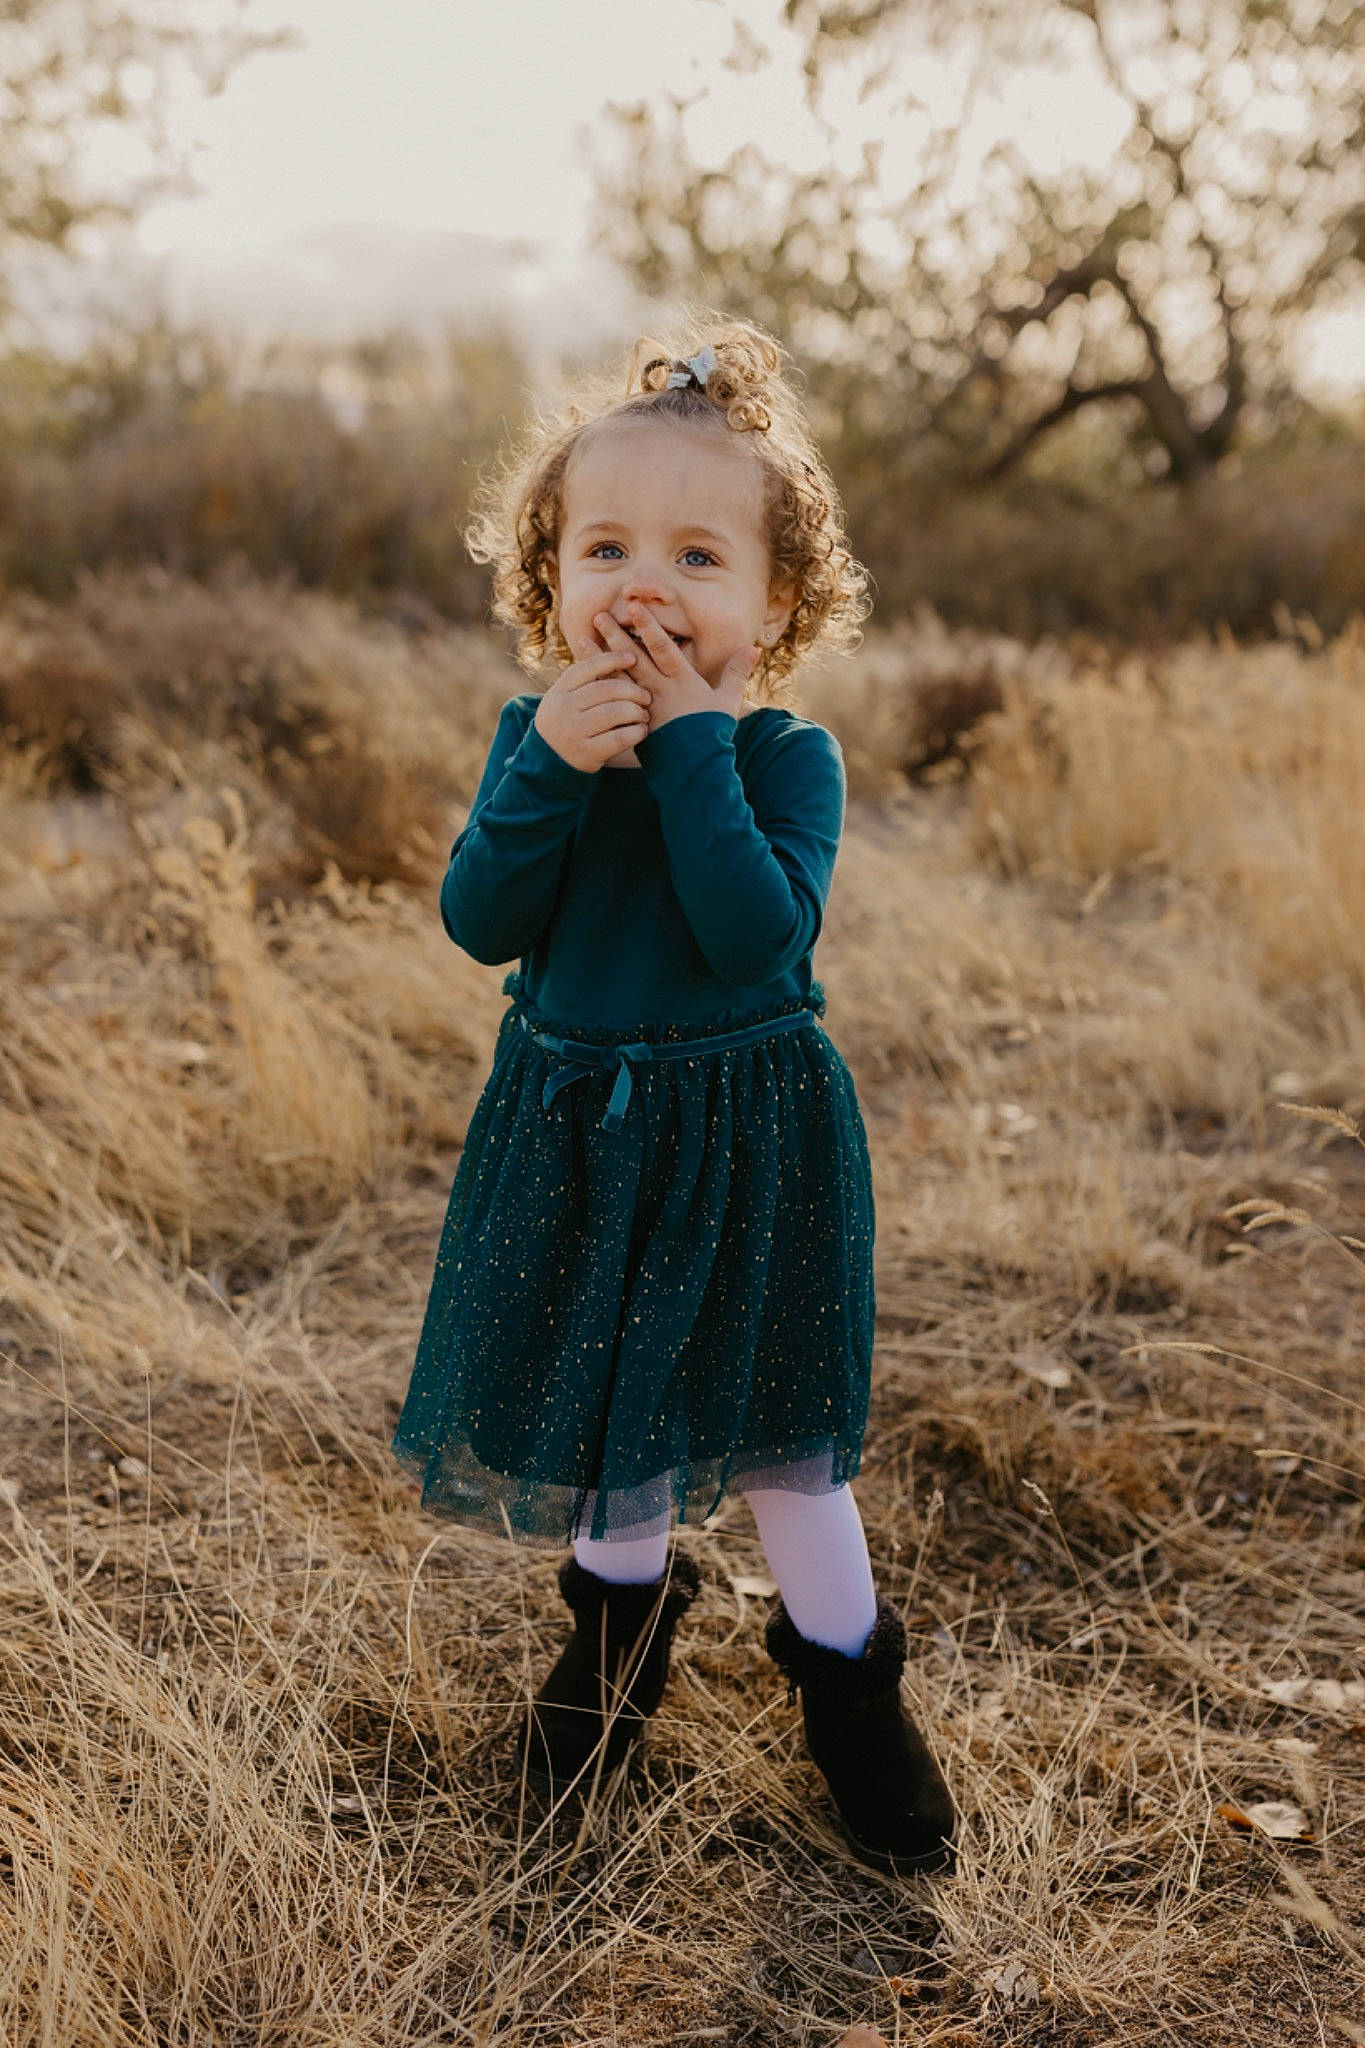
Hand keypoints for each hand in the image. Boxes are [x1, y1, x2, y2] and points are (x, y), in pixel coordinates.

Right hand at [532, 637, 653, 773]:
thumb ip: (584, 679)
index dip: (612, 659)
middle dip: (632, 690)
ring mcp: (574, 732)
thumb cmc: (567, 722)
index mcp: (560, 691)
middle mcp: (564, 709)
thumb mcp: (565, 698)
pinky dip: (635, 732)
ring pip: (615, 712)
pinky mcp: (587, 753)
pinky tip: (641, 731)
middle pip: (606, 689)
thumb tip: (609, 647)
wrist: (549, 762)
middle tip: (646, 696)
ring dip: (636, 712)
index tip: (633, 658)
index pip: (588, 667)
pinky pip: (619, 738)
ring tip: (644, 714)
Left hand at [594, 604, 756, 736]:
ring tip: (582, 640)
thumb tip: (753, 648)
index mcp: (682, 681)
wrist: (697, 767)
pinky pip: (612, 702)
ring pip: (618, 677)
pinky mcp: (634, 723)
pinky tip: (584, 677)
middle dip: (616, 636)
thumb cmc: (713, 732)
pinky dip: (598, 688)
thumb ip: (736, 672)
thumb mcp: (727, 700)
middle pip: (634, 659)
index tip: (633, 608)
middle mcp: (659, 691)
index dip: (649, 627)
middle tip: (598, 616)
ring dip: (599, 659)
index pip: (662, 648)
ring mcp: (644, 708)